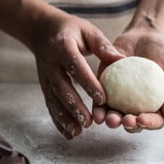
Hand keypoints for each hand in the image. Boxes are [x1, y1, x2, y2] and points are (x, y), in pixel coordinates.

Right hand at [25, 8, 123, 139]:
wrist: (41, 29)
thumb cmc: (70, 29)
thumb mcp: (86, 30)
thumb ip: (102, 45)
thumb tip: (122, 60)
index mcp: (63, 46)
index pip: (75, 66)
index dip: (87, 83)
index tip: (102, 99)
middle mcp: (51, 63)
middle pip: (62, 87)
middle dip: (74, 106)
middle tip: (89, 122)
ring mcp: (45, 76)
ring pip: (53, 99)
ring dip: (64, 116)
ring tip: (78, 131)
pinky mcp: (44, 85)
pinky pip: (50, 104)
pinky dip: (58, 120)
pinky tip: (69, 133)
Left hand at [94, 26, 163, 132]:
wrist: (148, 33)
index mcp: (156, 106)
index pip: (154, 121)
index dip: (148, 124)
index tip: (142, 119)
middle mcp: (137, 105)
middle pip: (132, 123)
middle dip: (128, 125)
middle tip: (124, 120)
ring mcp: (120, 96)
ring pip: (114, 115)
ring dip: (110, 120)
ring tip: (108, 119)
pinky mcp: (106, 84)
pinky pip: (100, 97)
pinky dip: (97, 105)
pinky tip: (97, 109)